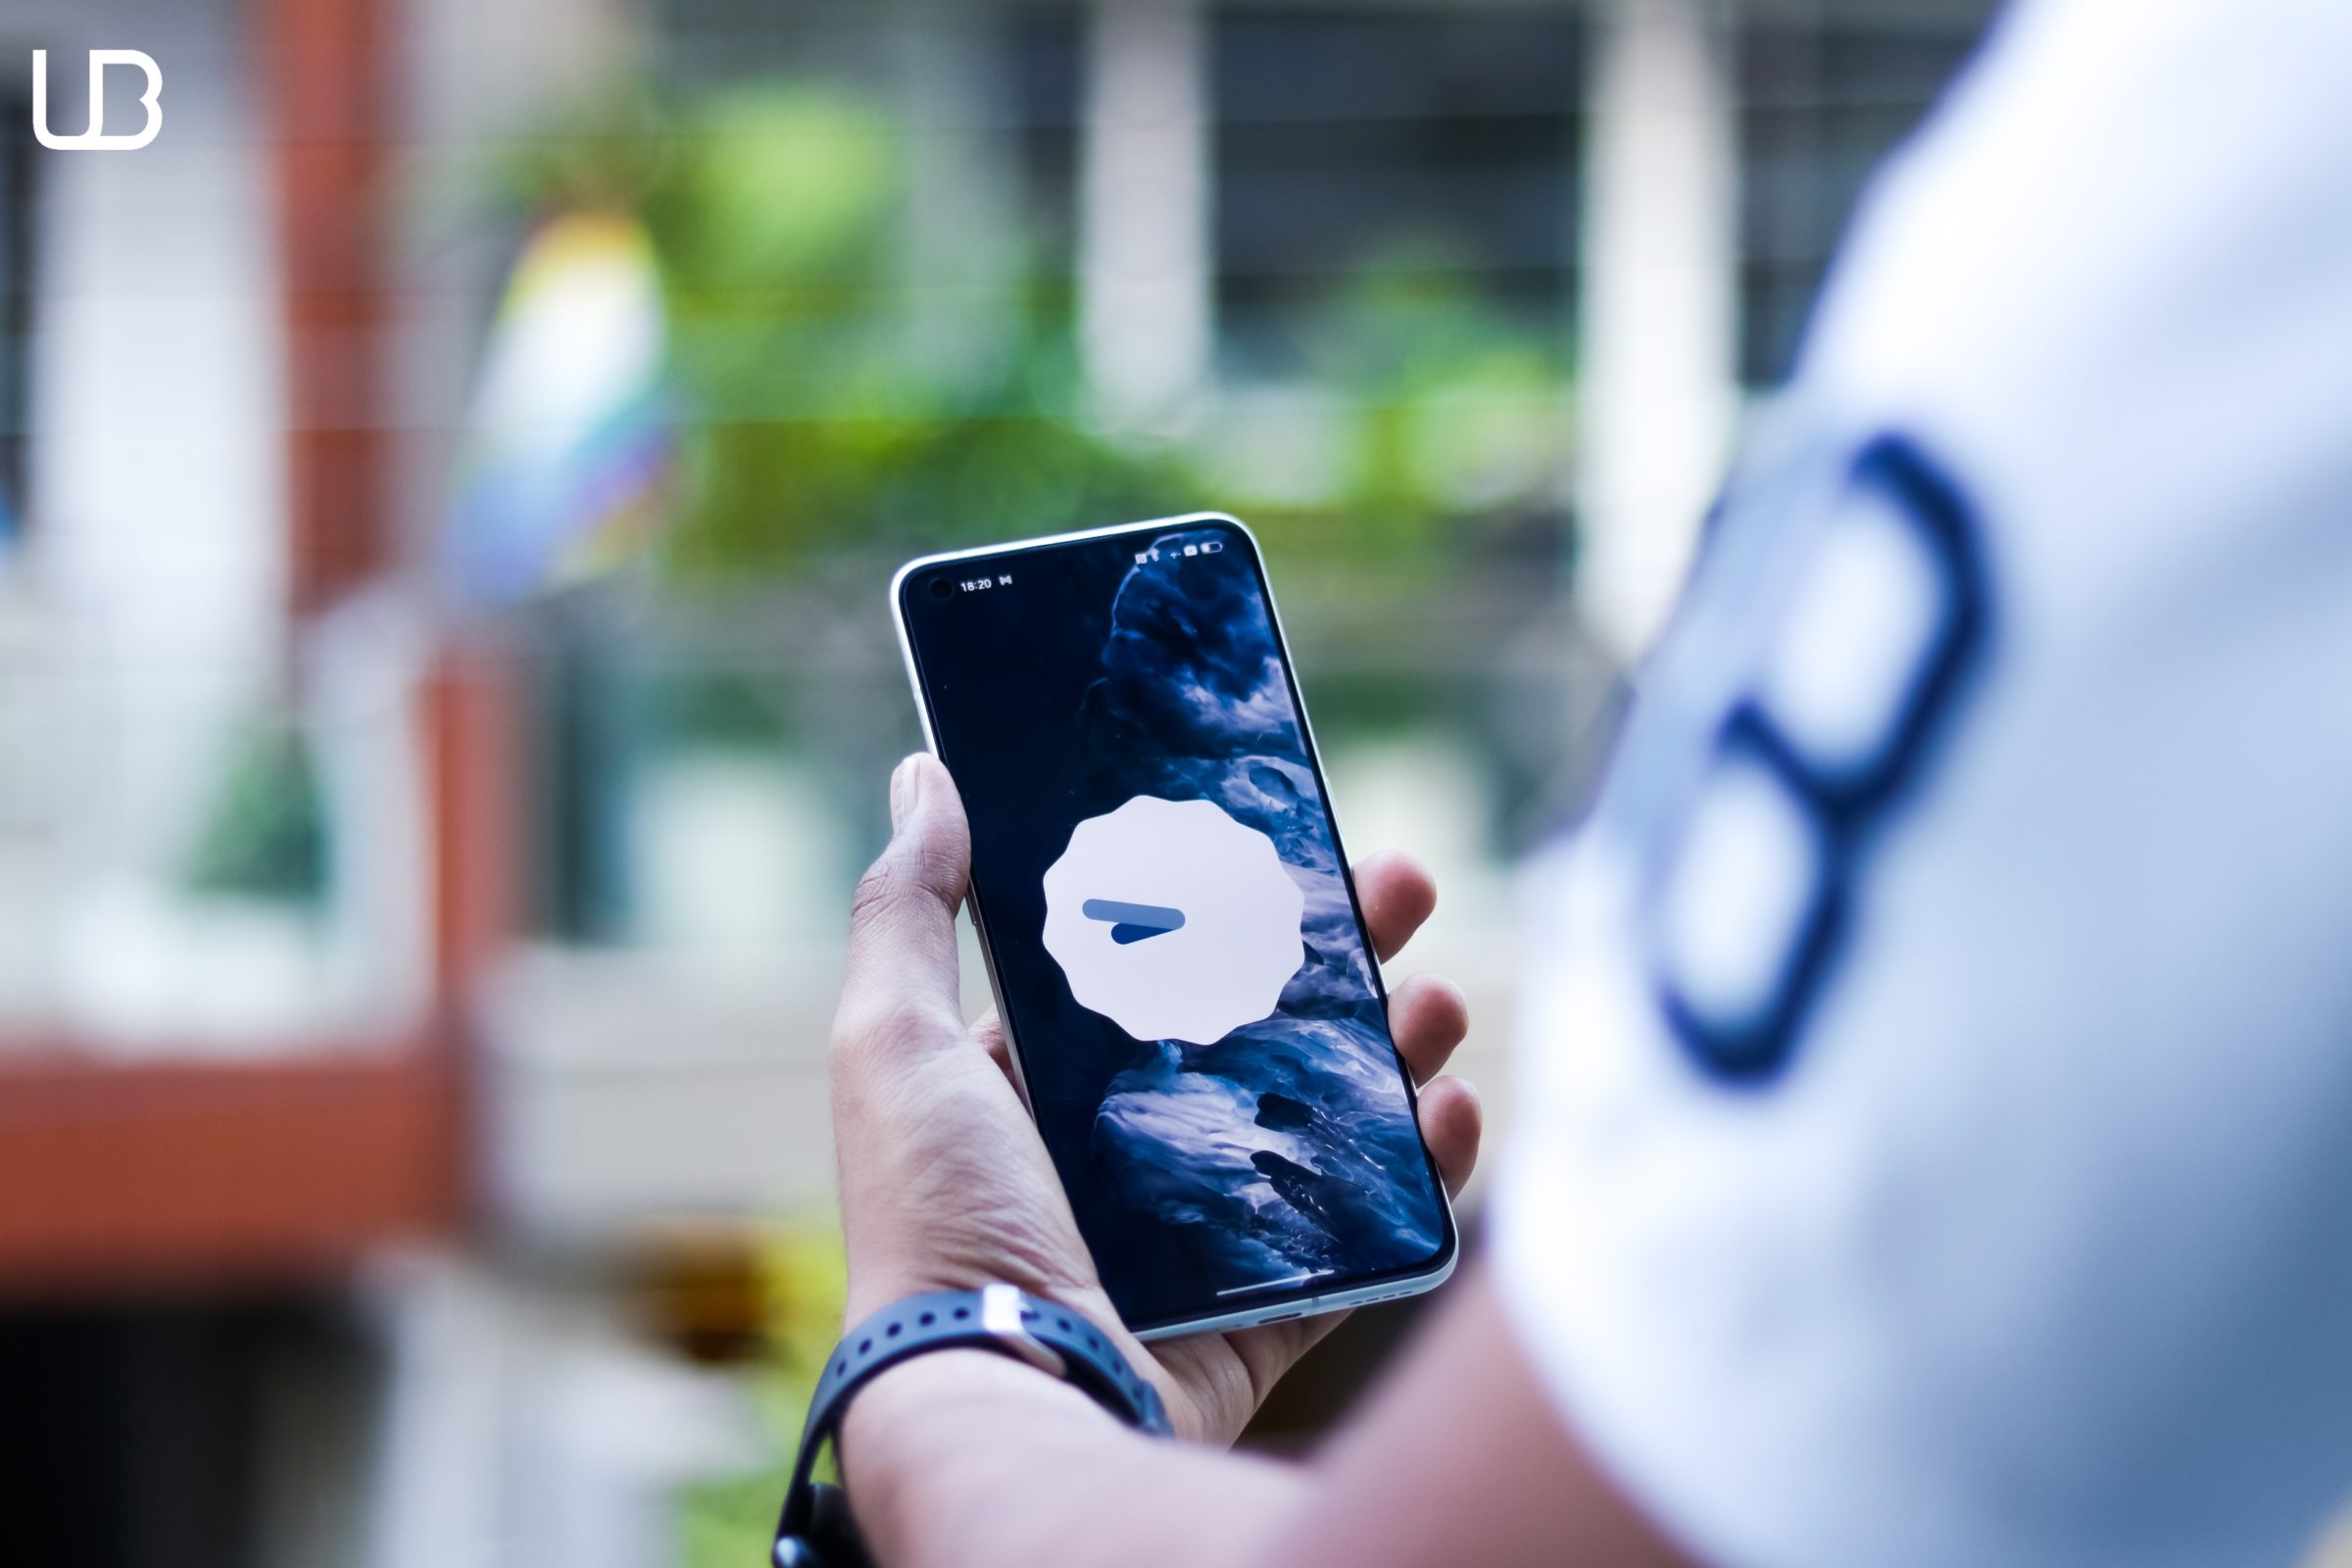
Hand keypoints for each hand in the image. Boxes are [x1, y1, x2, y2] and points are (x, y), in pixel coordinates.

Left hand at [829, 754, 1483, 1445]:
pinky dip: (1425, 1169)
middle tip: (1405, 889)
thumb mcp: (893, 1041)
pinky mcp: (1271, 1305)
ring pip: (1332, 1115)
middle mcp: (1136, 1147)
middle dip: (1344, 950)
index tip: (1293, 834)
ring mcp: (1211, 1230)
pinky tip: (1450, 1110)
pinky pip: (1369, 1228)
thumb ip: (908, 910)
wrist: (1001, 1392)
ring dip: (1400, 1046)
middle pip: (1266, 1024)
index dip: (1229, 897)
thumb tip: (926, 779)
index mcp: (1051, 1081)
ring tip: (1440, 1002)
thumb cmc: (939, 1214)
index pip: (1160, 963)